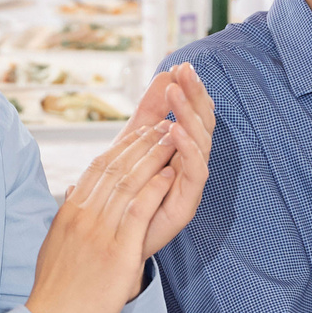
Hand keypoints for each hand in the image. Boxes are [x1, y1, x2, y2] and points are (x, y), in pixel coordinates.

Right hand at [24, 112, 182, 312]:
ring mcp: (99, 233)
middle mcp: (83, 216)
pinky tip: (170, 174)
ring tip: (173, 140)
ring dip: (154, 157)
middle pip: (116, 169)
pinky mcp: (116, 253)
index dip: (123, 146)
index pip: (98, 168)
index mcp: (70, 213)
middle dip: (143, 143)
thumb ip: (67, 217)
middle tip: (165, 125)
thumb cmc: (57, 290)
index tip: (142, 131)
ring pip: (128, 183)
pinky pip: (138, 212)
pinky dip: (154, 189)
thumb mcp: (54, 244)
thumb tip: (71, 194)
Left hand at [121, 62, 212, 257]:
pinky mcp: (187, 203)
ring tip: (177, 92)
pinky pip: (196, 171)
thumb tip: (164, 76)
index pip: (191, 114)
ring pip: (201, 142)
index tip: (180, 66)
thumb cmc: (122, 197)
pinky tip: (175, 130)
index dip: (188, 91)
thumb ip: (149, 113)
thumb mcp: (132, 145)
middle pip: (202, 123)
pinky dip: (188, 149)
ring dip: (189, 115)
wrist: (110, 246)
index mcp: (179, 150)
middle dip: (195, 96)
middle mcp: (189, 165)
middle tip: (186, 71)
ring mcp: (190, 184)